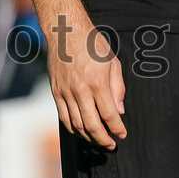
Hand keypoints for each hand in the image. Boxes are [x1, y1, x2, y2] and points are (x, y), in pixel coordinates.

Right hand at [45, 11, 126, 149]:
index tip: (122, 135)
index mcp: (97, 83)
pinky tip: (81, 132)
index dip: (117, 129)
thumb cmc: (92, 44)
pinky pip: (63, 118)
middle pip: (92, 125)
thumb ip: (118, 88)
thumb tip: (119, 111)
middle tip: (111, 145)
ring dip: (88, 137)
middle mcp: (80, 91)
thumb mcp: (113, 62)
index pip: (109, 115)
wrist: (66, 32)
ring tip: (98, 140)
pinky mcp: (56, 93)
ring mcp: (65, 93)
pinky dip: (73, 129)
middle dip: (103, 139)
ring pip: (76, 125)